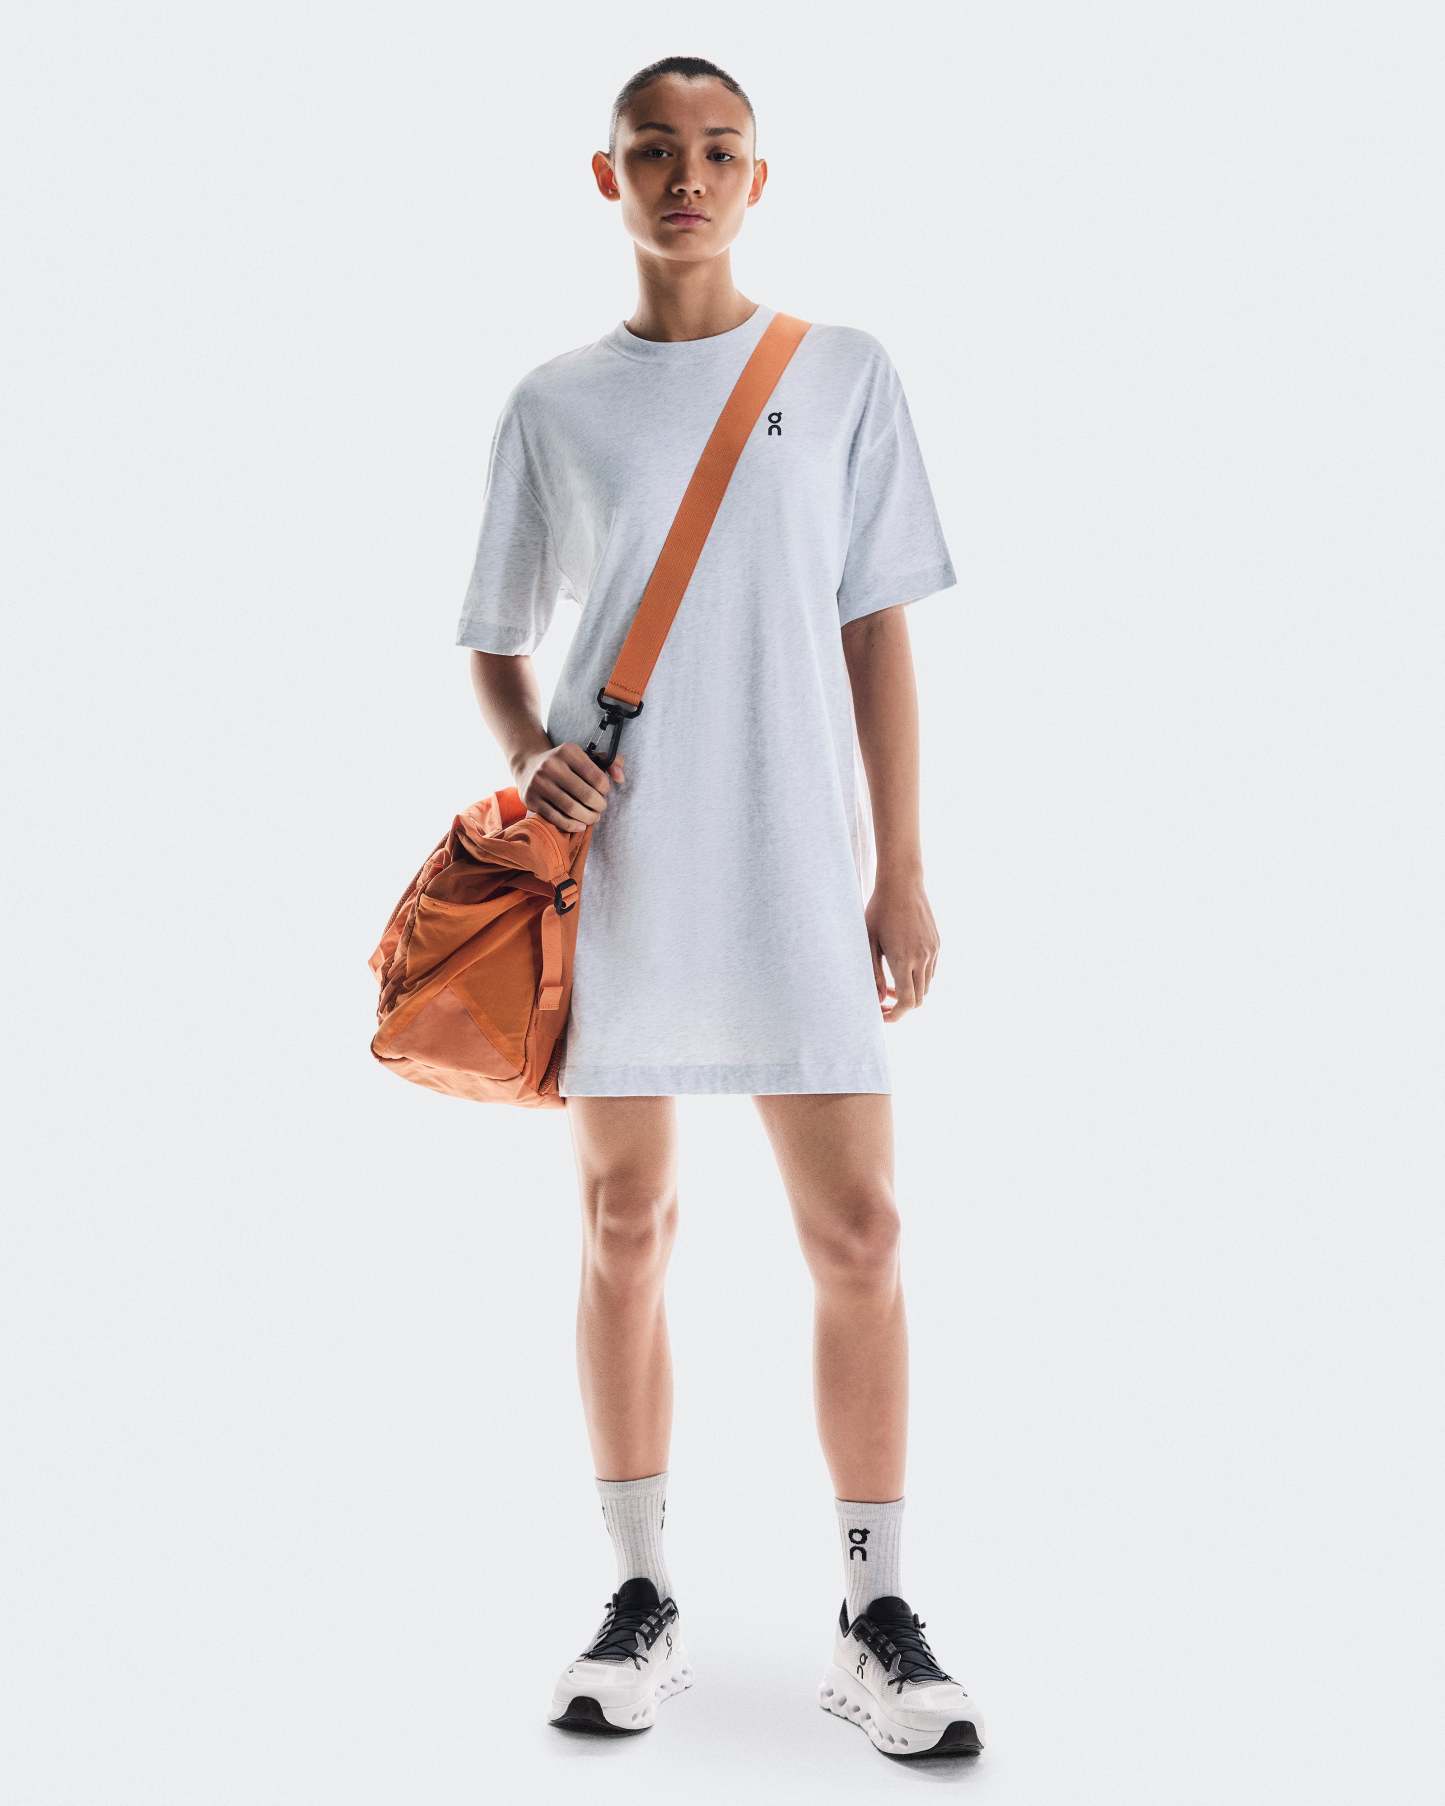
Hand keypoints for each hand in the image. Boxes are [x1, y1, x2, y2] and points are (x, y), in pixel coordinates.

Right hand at [514, 743, 624, 833]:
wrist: (527, 765)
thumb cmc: (563, 763)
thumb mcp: (584, 755)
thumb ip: (608, 762)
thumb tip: (620, 777)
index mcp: (568, 751)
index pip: (597, 777)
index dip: (606, 789)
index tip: (603, 792)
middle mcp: (551, 765)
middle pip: (586, 795)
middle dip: (599, 806)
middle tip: (600, 808)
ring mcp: (539, 783)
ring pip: (571, 808)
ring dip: (588, 818)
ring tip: (593, 817)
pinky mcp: (531, 799)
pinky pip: (556, 818)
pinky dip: (572, 825)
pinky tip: (580, 825)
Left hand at [865, 873, 939, 1022]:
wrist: (902, 883)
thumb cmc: (879, 911)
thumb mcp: (869, 942)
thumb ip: (873, 973)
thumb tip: (879, 998)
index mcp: (903, 959)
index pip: (907, 1001)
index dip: (896, 1015)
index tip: (883, 1016)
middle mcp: (922, 958)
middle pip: (919, 999)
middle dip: (901, 1007)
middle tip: (883, 1002)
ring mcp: (933, 950)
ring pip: (927, 986)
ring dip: (911, 992)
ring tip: (891, 986)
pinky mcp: (937, 943)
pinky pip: (931, 971)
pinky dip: (919, 978)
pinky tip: (903, 968)